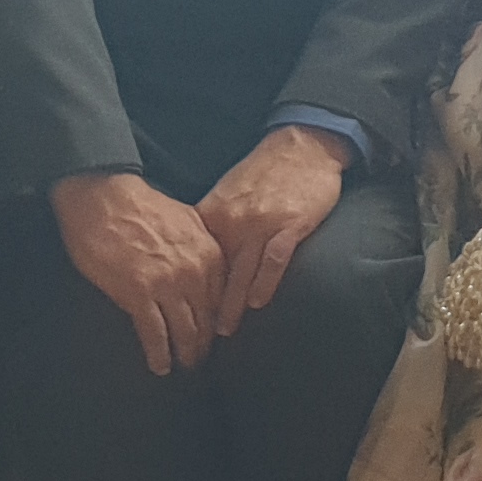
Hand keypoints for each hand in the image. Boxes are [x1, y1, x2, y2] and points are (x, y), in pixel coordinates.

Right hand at [54, 170, 226, 375]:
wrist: (104, 196)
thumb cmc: (140, 206)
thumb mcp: (186, 221)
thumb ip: (200, 248)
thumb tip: (205, 267)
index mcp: (209, 254)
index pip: (223, 298)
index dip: (219, 321)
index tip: (216, 335)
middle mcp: (195, 273)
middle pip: (207, 320)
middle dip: (204, 344)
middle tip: (200, 360)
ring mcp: (168, 285)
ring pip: (185, 331)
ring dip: (186, 353)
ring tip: (183, 366)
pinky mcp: (139, 294)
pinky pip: (155, 334)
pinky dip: (159, 354)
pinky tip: (160, 366)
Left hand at [196, 125, 347, 339]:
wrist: (300, 146)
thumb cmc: (265, 171)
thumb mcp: (228, 193)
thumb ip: (214, 222)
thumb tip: (196, 253)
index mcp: (213, 213)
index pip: (195, 260)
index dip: (188, 290)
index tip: (181, 312)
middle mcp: (232, 221)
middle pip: (215, 273)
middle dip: (205, 306)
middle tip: (195, 334)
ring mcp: (261, 224)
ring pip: (241, 272)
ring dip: (231, 305)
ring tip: (224, 331)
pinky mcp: (289, 225)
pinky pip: (274, 260)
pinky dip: (265, 282)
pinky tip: (258, 303)